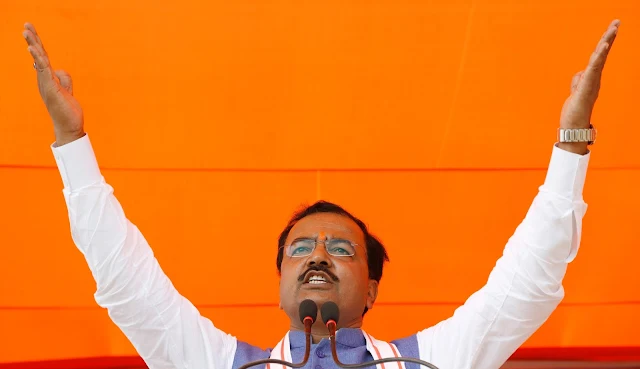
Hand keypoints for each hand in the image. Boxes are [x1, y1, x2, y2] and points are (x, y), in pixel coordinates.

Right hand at [23, 23, 84, 145]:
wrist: (69, 127)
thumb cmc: (67, 111)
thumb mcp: (67, 91)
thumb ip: (64, 80)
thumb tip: (60, 71)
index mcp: (48, 79)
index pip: (42, 58)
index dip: (37, 44)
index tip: (30, 29)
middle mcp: (44, 80)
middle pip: (38, 56)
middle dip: (32, 40)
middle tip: (26, 25)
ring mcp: (46, 84)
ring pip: (39, 61)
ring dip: (33, 45)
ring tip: (26, 32)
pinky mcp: (51, 89)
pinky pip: (44, 71)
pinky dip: (39, 60)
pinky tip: (34, 51)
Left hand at [558, 19, 619, 153]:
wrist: (574, 129)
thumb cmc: (575, 112)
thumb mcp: (575, 92)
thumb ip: (578, 81)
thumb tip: (580, 74)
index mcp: (591, 78)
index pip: (598, 57)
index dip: (605, 42)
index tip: (613, 28)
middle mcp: (594, 79)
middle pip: (601, 55)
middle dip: (609, 37)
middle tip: (617, 22)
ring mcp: (590, 84)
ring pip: (598, 60)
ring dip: (605, 44)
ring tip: (612, 30)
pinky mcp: (584, 90)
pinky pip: (592, 71)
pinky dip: (597, 59)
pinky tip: (602, 48)